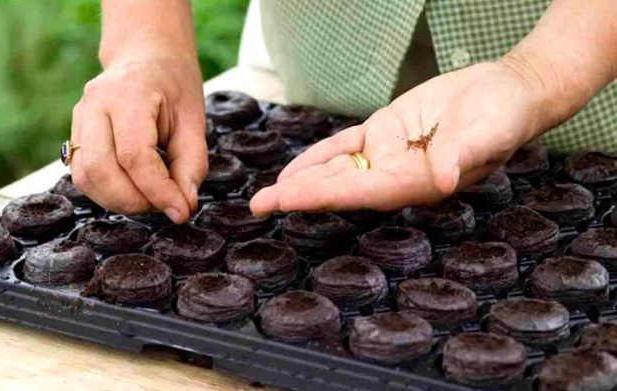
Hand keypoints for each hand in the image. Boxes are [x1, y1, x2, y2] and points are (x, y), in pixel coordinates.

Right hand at [70, 52, 206, 222]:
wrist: (147, 55)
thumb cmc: (174, 84)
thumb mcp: (194, 121)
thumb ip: (191, 165)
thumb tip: (182, 206)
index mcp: (127, 94)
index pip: (134, 156)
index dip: (157, 191)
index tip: (180, 211)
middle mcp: (94, 104)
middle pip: (100, 169)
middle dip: (134, 200)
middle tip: (164, 205)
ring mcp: (79, 117)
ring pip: (85, 177)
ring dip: (118, 200)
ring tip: (151, 198)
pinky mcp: (75, 133)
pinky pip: (82, 174)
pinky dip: (106, 193)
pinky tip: (133, 190)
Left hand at [250, 61, 549, 213]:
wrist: (506, 92)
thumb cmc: (504, 115)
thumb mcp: (488, 131)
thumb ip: (462, 155)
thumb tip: (444, 179)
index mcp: (418, 182)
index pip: (362, 192)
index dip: (324, 195)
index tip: (289, 199)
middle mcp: (396, 176)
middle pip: (340, 188)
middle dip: (299, 196)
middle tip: (259, 206)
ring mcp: (387, 155)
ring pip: (336, 170)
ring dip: (300, 181)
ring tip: (265, 195)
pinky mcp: (383, 132)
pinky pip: (345, 147)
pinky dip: (318, 156)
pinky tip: (294, 170)